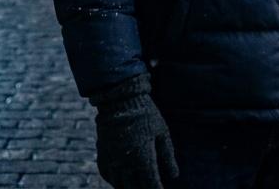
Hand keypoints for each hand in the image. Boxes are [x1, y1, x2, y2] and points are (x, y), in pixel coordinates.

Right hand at [90, 74, 178, 188]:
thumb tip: (174, 175)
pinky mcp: (103, 152)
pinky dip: (113, 180)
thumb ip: (168, 155)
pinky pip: (106, 173)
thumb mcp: (162, 133)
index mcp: (143, 158)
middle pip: (134, 188)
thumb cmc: (146, 114)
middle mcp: (126, 162)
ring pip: (119, 184)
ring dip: (128, 188)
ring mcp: (113, 158)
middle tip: (150, 188)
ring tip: (136, 187)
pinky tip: (120, 181)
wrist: (120, 99)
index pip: (151, 184)